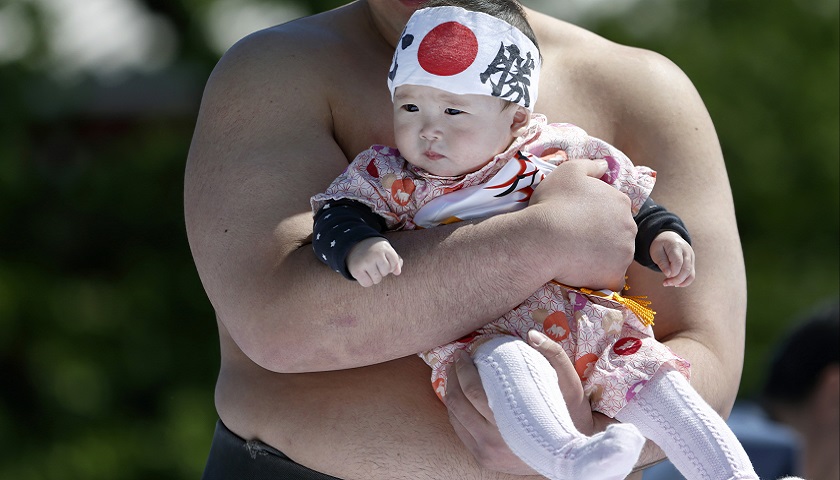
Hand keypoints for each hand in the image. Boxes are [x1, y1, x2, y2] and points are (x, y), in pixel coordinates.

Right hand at [346, 237, 402, 286]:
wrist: (354, 244)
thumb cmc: (374, 249)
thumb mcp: (386, 249)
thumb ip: (395, 260)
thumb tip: (397, 272)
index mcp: (385, 248)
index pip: (394, 264)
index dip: (390, 265)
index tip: (383, 259)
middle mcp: (376, 254)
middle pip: (385, 272)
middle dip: (381, 270)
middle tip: (374, 263)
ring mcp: (366, 262)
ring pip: (377, 280)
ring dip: (374, 277)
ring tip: (369, 268)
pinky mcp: (356, 270)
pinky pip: (367, 284)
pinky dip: (366, 281)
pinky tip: (364, 273)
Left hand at [444, 330, 603, 473]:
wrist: (572, 454)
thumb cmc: (571, 415)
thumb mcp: (570, 383)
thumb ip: (554, 354)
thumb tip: (531, 334)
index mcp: (511, 423)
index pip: (472, 391)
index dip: (463, 369)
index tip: (464, 353)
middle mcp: (493, 442)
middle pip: (458, 404)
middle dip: (452, 377)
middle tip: (456, 360)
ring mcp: (486, 453)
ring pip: (455, 419)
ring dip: (450, 393)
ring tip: (455, 375)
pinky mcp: (484, 459)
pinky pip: (460, 432)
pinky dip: (456, 412)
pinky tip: (461, 397)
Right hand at [530, 159, 636, 290]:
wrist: (542, 239)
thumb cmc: (553, 203)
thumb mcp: (568, 171)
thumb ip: (591, 165)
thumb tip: (605, 165)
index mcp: (620, 201)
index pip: (615, 209)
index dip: (596, 215)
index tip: (579, 220)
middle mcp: (629, 227)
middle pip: (619, 233)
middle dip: (603, 236)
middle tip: (576, 239)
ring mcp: (624, 253)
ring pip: (616, 257)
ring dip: (601, 258)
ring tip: (576, 257)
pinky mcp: (615, 275)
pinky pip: (611, 279)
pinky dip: (599, 278)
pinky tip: (582, 274)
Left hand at [649, 231, 694, 286]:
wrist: (669, 237)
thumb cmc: (660, 245)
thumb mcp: (656, 251)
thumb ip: (662, 262)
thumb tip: (668, 274)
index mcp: (676, 246)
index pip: (678, 262)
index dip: (672, 272)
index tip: (665, 276)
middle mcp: (687, 251)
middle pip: (686, 269)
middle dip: (676, 279)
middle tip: (665, 283)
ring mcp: (691, 257)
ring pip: (690, 273)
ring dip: (680, 282)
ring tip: (669, 283)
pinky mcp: (692, 262)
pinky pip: (691, 275)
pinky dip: (685, 281)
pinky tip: (676, 284)